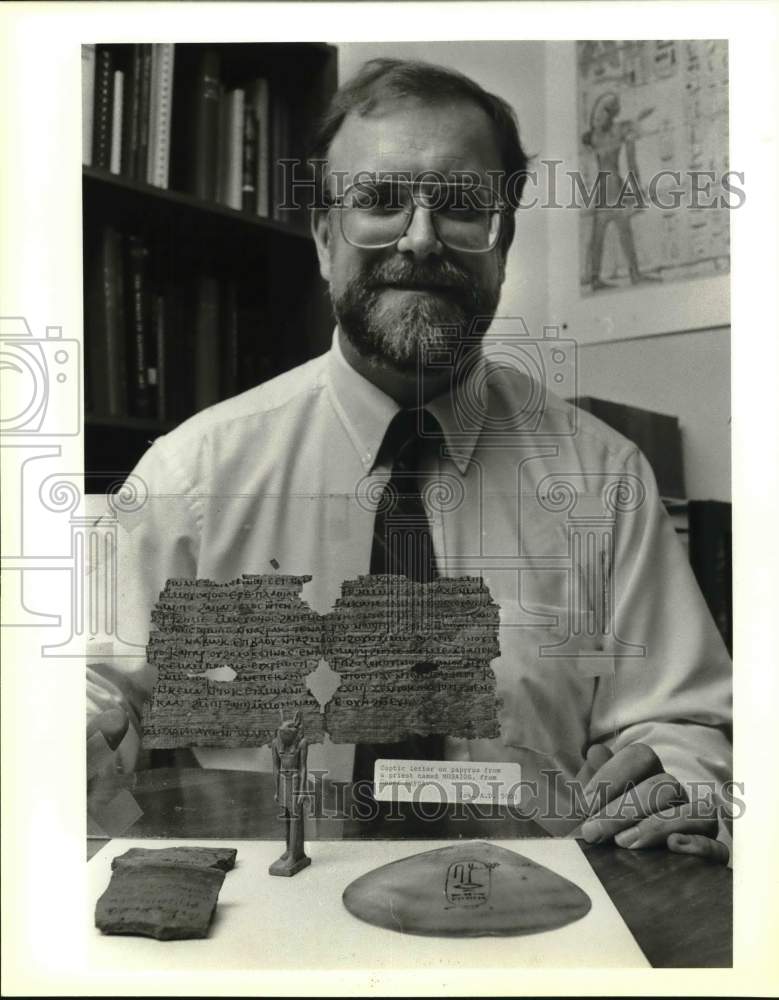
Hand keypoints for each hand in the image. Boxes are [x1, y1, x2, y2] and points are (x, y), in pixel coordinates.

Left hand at [577, 743, 729, 863]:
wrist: (609, 874)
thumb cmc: (598, 831)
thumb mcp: (589, 806)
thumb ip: (593, 777)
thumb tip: (596, 751)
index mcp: (648, 775)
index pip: (641, 756)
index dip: (612, 774)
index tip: (584, 803)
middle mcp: (676, 795)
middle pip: (664, 785)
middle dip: (624, 808)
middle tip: (593, 831)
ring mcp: (697, 822)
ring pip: (695, 810)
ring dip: (657, 825)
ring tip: (623, 843)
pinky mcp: (711, 854)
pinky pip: (718, 847)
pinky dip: (699, 845)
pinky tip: (672, 847)